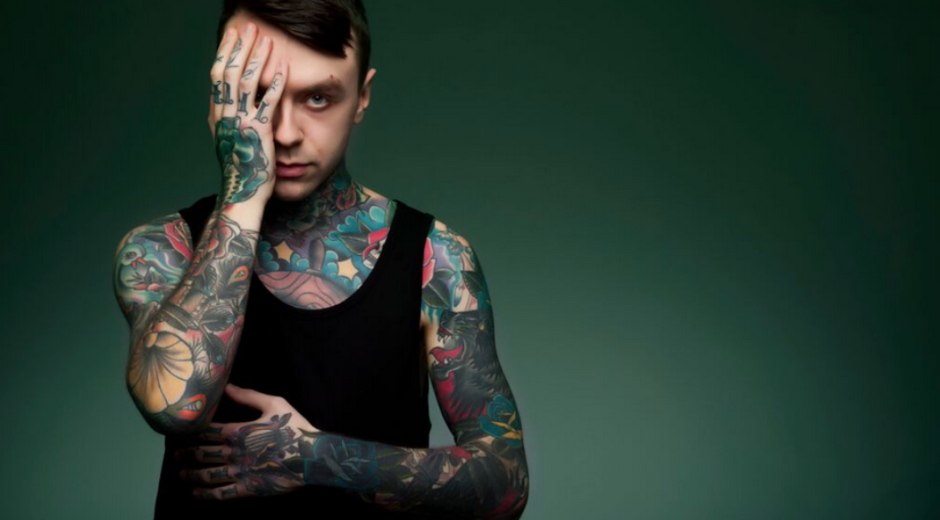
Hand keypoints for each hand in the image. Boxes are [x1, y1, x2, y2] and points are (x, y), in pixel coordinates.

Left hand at [176, 384, 319, 499]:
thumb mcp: (275, 404)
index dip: (190, 432)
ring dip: (190, 474)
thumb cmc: (294, 427)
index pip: (206, 431)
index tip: (180, 432)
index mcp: (239, 431)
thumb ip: (249, 396)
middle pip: (202, 453)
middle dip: (185, 454)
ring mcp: (240, 472)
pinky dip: (205, 494)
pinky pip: (221, 494)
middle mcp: (234, 453)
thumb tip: (227, 386)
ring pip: (207, 474)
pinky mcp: (248, 489)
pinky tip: (196, 493)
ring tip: (181, 473)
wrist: (311, 457)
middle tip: (175, 455)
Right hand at [209, 22, 288, 205]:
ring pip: (245, 82)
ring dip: (256, 58)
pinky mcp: (259, 133)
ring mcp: (240, 123)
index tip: (233, 35)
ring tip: (266, 39)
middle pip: (228, 71)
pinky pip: (267, 103)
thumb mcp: (230, 138)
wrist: (243, 193)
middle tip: (249, 27)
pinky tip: (283, 67)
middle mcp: (225, 115)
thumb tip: (232, 99)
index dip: (225, 52)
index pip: (217, 75)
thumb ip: (230, 117)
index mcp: (217, 115)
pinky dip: (274, 83)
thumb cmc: (242, 168)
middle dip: (240, 47)